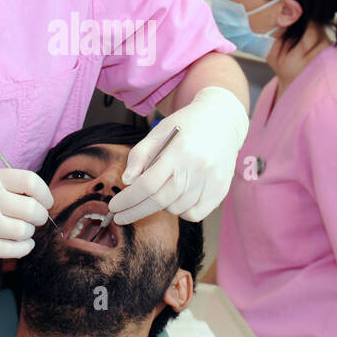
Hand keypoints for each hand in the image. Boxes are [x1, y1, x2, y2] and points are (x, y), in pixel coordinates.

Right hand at [0, 168, 51, 258]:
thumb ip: (1, 183)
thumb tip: (35, 195)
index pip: (30, 182)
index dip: (45, 193)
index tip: (45, 201)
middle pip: (32, 209)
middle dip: (39, 216)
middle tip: (34, 218)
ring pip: (24, 231)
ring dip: (28, 233)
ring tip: (22, 231)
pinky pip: (13, 250)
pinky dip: (23, 248)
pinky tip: (20, 244)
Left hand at [107, 86, 248, 223]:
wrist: (222, 120)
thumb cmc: (185, 126)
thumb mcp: (158, 132)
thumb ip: (139, 156)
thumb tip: (127, 181)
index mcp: (179, 151)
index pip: (148, 184)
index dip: (128, 199)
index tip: (114, 207)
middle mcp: (198, 167)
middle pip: (160, 201)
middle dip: (136, 211)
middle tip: (120, 216)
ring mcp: (212, 180)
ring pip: (176, 209)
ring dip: (160, 207)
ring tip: (156, 194)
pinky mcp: (221, 190)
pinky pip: (195, 214)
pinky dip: (181, 212)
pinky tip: (175, 199)